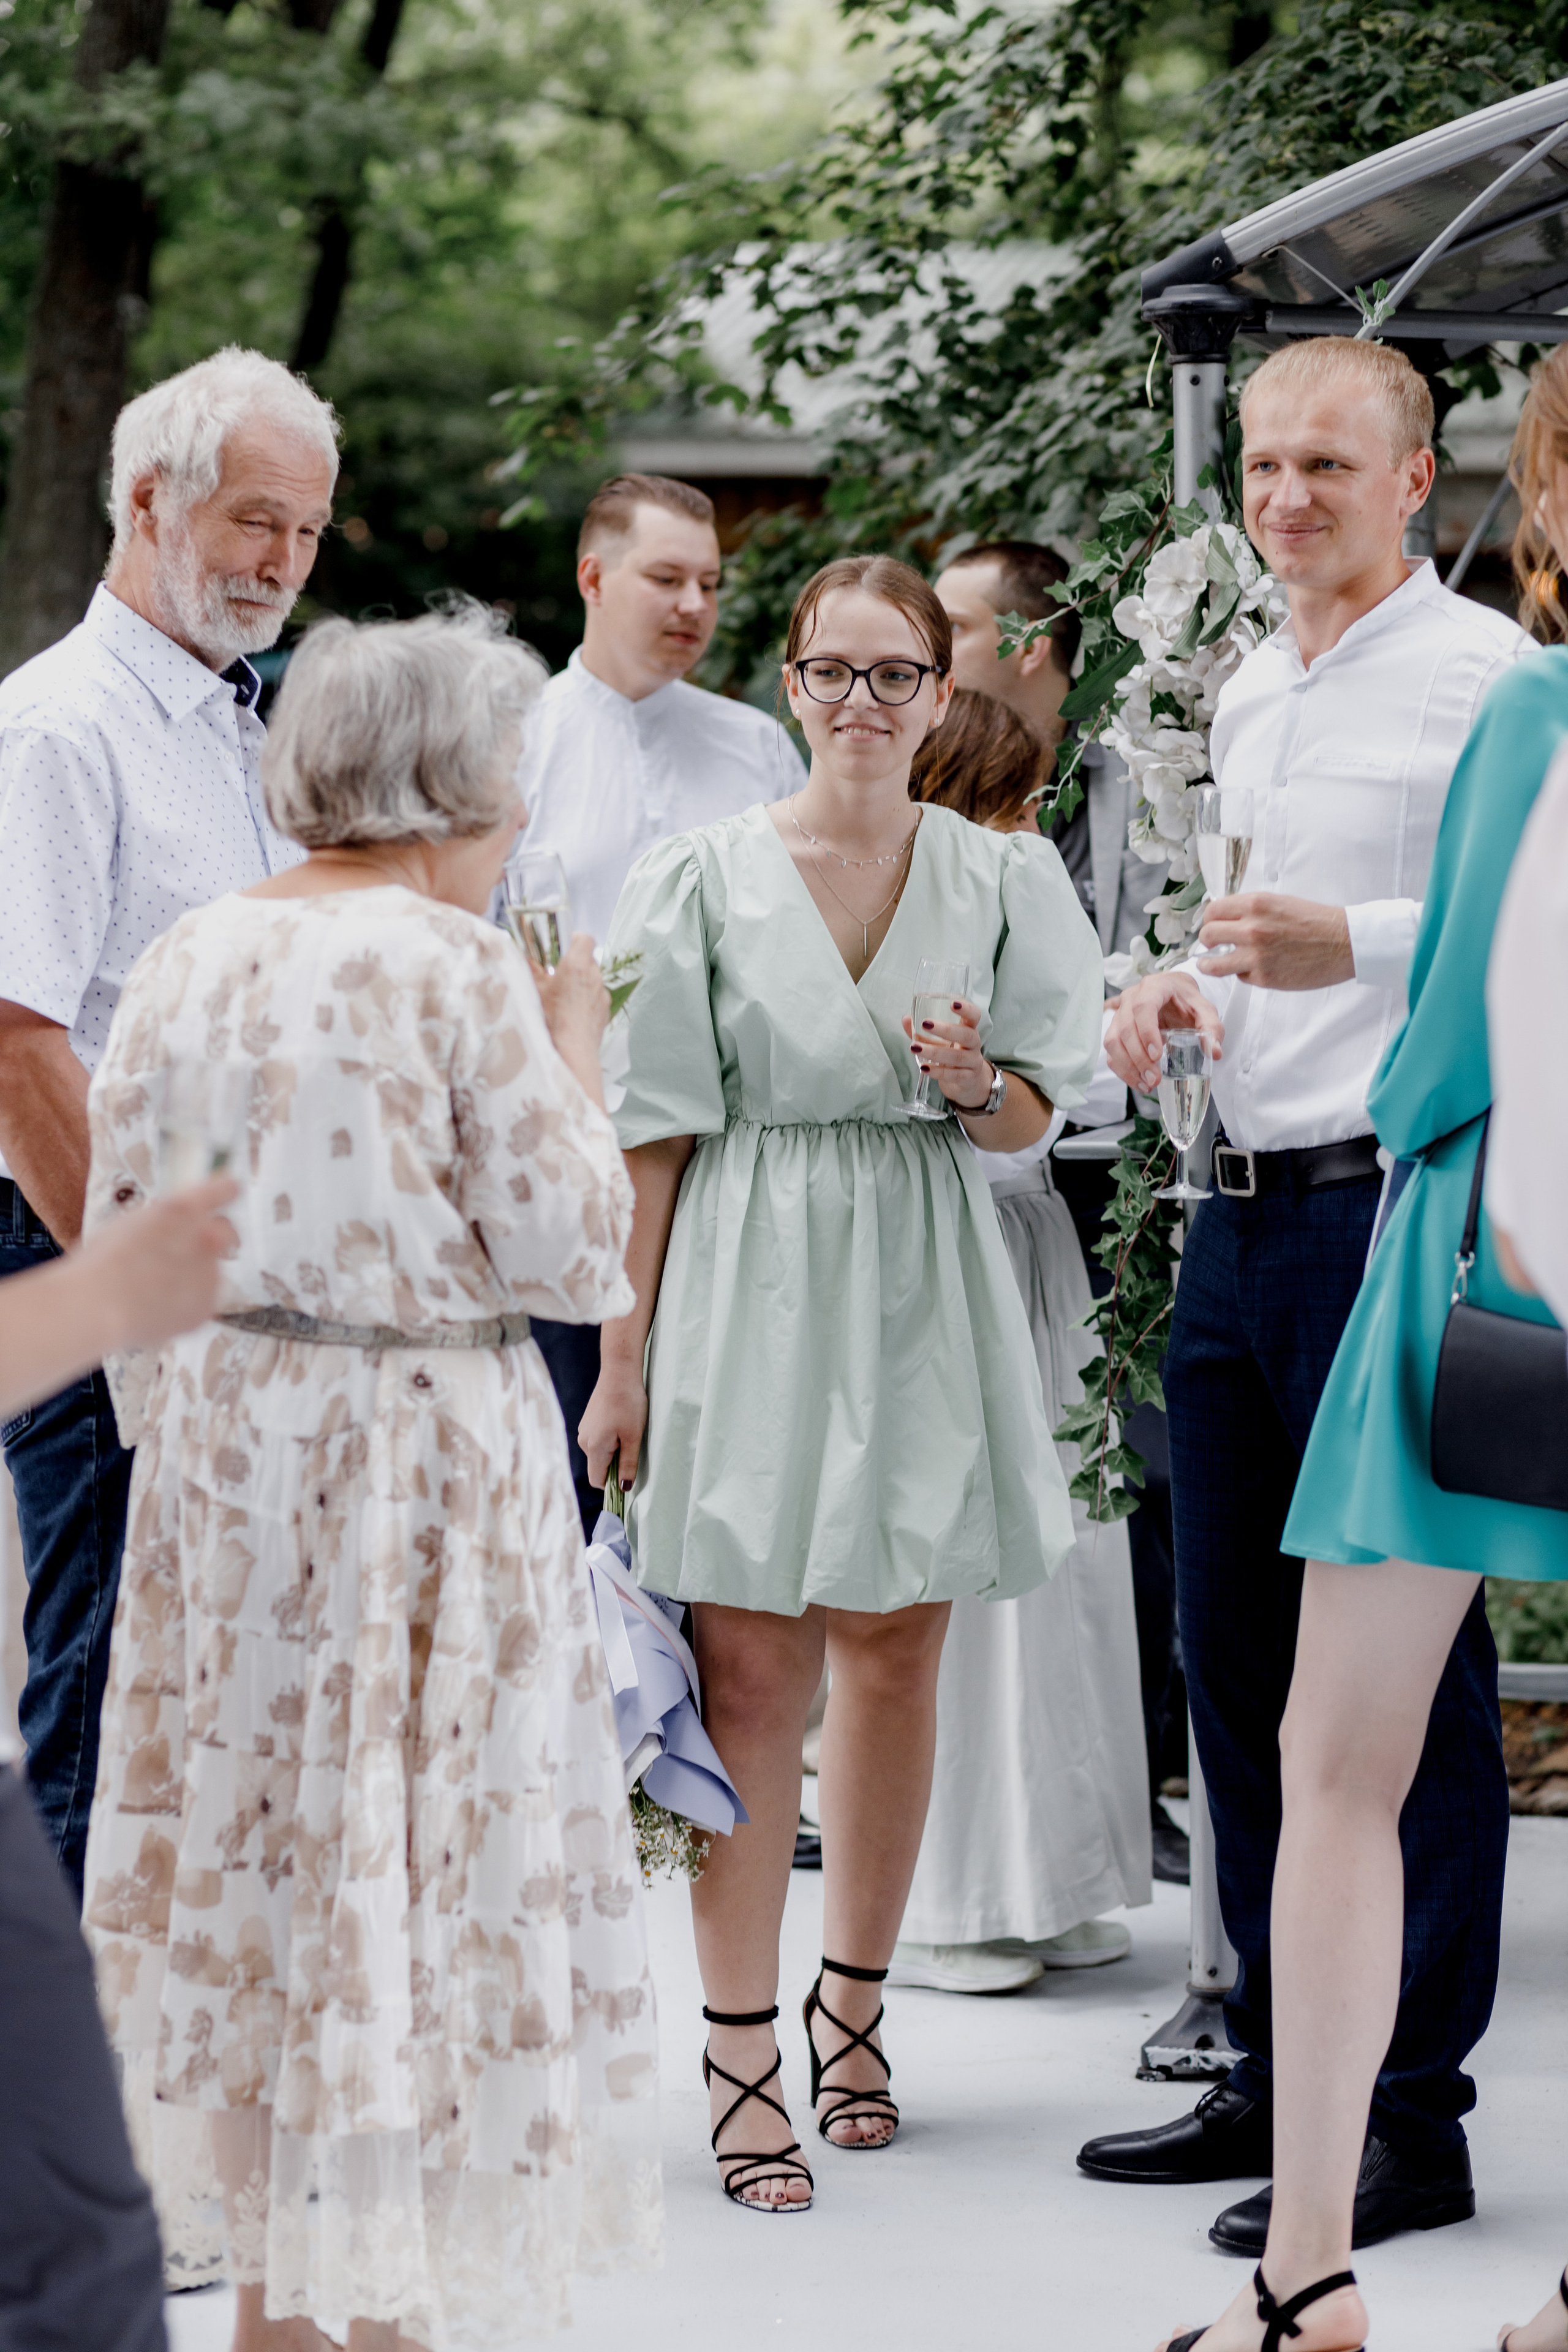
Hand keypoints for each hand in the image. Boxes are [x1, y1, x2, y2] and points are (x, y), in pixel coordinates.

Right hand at [79, 1177, 239, 1352]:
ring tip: (155, 1290)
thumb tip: (167, 1230)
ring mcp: (210, 1273)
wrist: (97, 1305)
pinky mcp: (207, 1305)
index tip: (232, 1188)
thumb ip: (159, 1223)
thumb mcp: (129, 1225)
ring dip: (194, 1276)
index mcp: (182, 1209)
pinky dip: (187, 1305)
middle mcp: (204, 1237)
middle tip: (188, 1254)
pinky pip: (203, 1301)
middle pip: (227, 1233)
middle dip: (213, 1240)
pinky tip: (158, 1308)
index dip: (225, 1190)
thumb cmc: (99, 1264)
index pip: (221, 1190)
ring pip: (212, 1270)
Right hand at [534, 932, 609, 1054]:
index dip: (576, 939)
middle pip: (588, 960)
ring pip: (592, 979)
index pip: (585, 939)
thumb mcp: (534, 991)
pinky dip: (586, 1000)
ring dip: (580, 983)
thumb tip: (524, 957)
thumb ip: (530, 969)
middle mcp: (594, 976)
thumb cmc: (551, 1021)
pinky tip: (571, 1013)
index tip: (566, 944)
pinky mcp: (605, 1010)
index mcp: (577, 965)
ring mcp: (602, 994)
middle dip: (574, 964)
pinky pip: (596, 997)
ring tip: (563, 997)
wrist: (571, 1052)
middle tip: (557, 975)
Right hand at [580, 1357, 648, 1488]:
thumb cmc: (628, 1404)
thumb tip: (624, 1488)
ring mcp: (584, 1429)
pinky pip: (598, 1439)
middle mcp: (584, 1440)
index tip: (628, 1475)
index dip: (613, 1484)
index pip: (597, 1481)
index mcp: (593, 1447)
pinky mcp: (588, 1421)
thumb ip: (628, 1464)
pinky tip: (621, 1422)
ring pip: (599, 1453)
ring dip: (614, 1450)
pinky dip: (610, 1438)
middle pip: (599, 1466)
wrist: (619, 1372)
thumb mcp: (633, 1437)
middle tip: (633, 1445)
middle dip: (615, 1464)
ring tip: (628, 1430)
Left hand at [901, 995, 991, 1111]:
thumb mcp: (940, 1041)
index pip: (974, 1016)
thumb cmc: (952, 1054)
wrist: (968, 1082)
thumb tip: (906, 1019)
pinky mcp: (968, 1079)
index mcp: (969, 1029)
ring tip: (915, 1048)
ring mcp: (973, 1062)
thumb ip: (923, 1032)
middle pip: (966, 1035)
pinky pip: (954, 1075)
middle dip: (946, 1029)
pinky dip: (938, 1072)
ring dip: (934, 1052)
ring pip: (957, 1057)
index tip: (952, 1003)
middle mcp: (974, 1045)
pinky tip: (924, 1068)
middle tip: (925, 1024)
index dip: (966, 1009)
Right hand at [1106, 974, 1223, 1093]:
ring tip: (1147, 1084)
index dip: (1146, 1032)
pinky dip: (1122, 1069)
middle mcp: (1131, 997)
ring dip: (1127, 1066)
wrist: (1173, 992)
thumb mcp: (1204, 1009)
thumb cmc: (1186, 1000)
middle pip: (1125, 1028)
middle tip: (1154, 1078)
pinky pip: (1111, 1050)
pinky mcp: (1115, 1028)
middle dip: (1138, 1058)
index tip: (1157, 1055)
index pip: (1143, 1007)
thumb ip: (1212, 1028)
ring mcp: (1119, 1012)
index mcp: (1154, 987)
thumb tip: (1214, 1052)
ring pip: (1113, 1041)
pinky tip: (1138, 1082)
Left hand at [1196, 892, 1352, 989]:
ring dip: (1209, 963)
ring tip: (1210, 963)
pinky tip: (1253, 968)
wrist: (1343, 943)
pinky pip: (1239, 976)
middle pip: (1208, 935)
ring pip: (1213, 964)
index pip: (1213, 911)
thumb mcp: (1279, 902)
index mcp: (1255, 904)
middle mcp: (1252, 928)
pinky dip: (1242, 973)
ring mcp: (1256, 955)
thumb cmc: (1316, 921)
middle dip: (1207, 940)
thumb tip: (1227, 918)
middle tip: (1212, 944)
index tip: (1212, 924)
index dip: (1210, 919)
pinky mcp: (1264, 977)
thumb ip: (1251, 910)